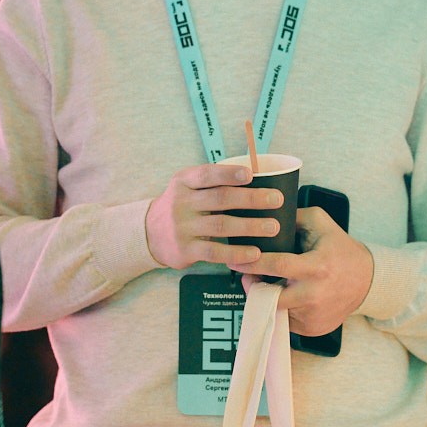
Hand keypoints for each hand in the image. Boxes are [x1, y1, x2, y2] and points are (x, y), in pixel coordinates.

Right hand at [146, 163, 283, 269]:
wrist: (149, 234)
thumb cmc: (182, 206)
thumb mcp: (188, 187)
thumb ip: (213, 183)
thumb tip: (258, 179)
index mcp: (184, 181)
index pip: (207, 174)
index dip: (229, 174)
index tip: (251, 174)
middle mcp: (181, 202)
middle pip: (220, 198)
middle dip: (251, 198)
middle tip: (277, 200)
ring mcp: (182, 227)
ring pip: (220, 225)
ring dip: (250, 225)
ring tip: (273, 226)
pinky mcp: (185, 250)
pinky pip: (214, 252)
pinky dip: (236, 253)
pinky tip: (254, 253)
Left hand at [227, 206, 371, 335]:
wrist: (367, 281)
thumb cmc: (341, 250)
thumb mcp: (321, 224)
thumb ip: (294, 217)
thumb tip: (264, 216)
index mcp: (317, 267)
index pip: (277, 266)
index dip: (252, 263)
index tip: (234, 260)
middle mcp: (314, 295)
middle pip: (270, 297)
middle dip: (254, 287)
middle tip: (250, 276)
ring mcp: (313, 316)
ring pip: (276, 310)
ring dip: (269, 298)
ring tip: (275, 283)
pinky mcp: (312, 330)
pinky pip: (286, 322)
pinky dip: (283, 310)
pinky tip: (289, 296)